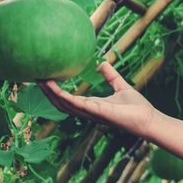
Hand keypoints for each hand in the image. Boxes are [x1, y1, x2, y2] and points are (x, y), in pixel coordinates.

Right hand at [39, 61, 159, 139]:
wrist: (148, 119)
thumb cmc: (137, 107)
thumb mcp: (120, 86)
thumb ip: (111, 76)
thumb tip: (102, 63)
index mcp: (91, 105)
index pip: (67, 99)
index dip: (54, 90)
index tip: (45, 77)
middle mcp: (87, 111)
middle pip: (60, 103)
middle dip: (47, 92)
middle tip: (35, 77)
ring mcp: (90, 113)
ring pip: (64, 105)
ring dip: (51, 94)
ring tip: (40, 80)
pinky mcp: (96, 112)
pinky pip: (76, 105)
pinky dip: (63, 97)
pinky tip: (54, 88)